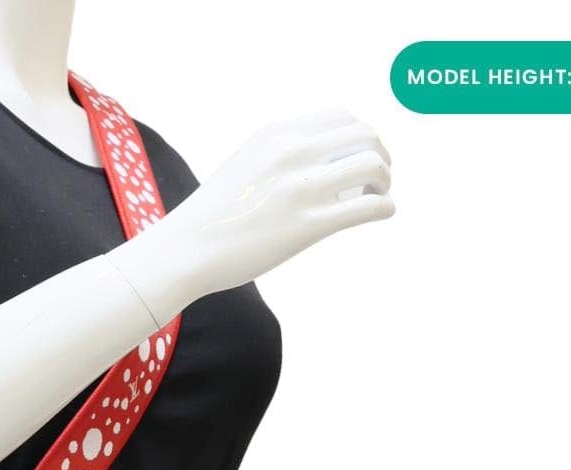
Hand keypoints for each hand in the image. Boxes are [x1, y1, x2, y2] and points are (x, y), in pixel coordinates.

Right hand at [112, 109, 393, 322]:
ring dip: (385, 179)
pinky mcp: (308, 227)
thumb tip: (314, 164)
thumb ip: (278, 156)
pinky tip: (384, 212)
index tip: (357, 158)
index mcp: (277, 134)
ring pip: (372, 166)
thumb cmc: (211, 218)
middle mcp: (293, 153)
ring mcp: (302, 189)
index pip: (341, 118)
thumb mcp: (244, 165)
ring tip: (379, 195)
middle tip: (378, 177)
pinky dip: (385, 206)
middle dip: (379, 154)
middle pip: (364, 135)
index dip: (360, 136)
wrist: (185, 250)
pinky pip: (367, 207)